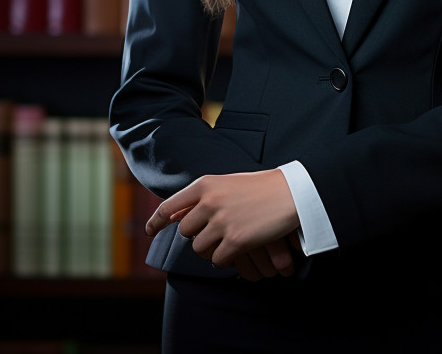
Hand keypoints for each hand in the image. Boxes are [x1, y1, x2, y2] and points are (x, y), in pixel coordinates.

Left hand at [146, 170, 300, 277]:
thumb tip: (176, 217)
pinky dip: (226, 258)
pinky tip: (239, 248)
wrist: (292, 193)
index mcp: (206, 184)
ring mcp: (221, 222)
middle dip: (198, 235)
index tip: (149, 231)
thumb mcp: (228, 183)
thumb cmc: (262, 186)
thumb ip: (203, 196)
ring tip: (230, 239)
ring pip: (200, 249)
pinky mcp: (235, 240)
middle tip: (217, 232)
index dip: (156, 221)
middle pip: (186, 231)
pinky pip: (218, 260)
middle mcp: (209, 202)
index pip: (170, 206)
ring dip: (212, 249)